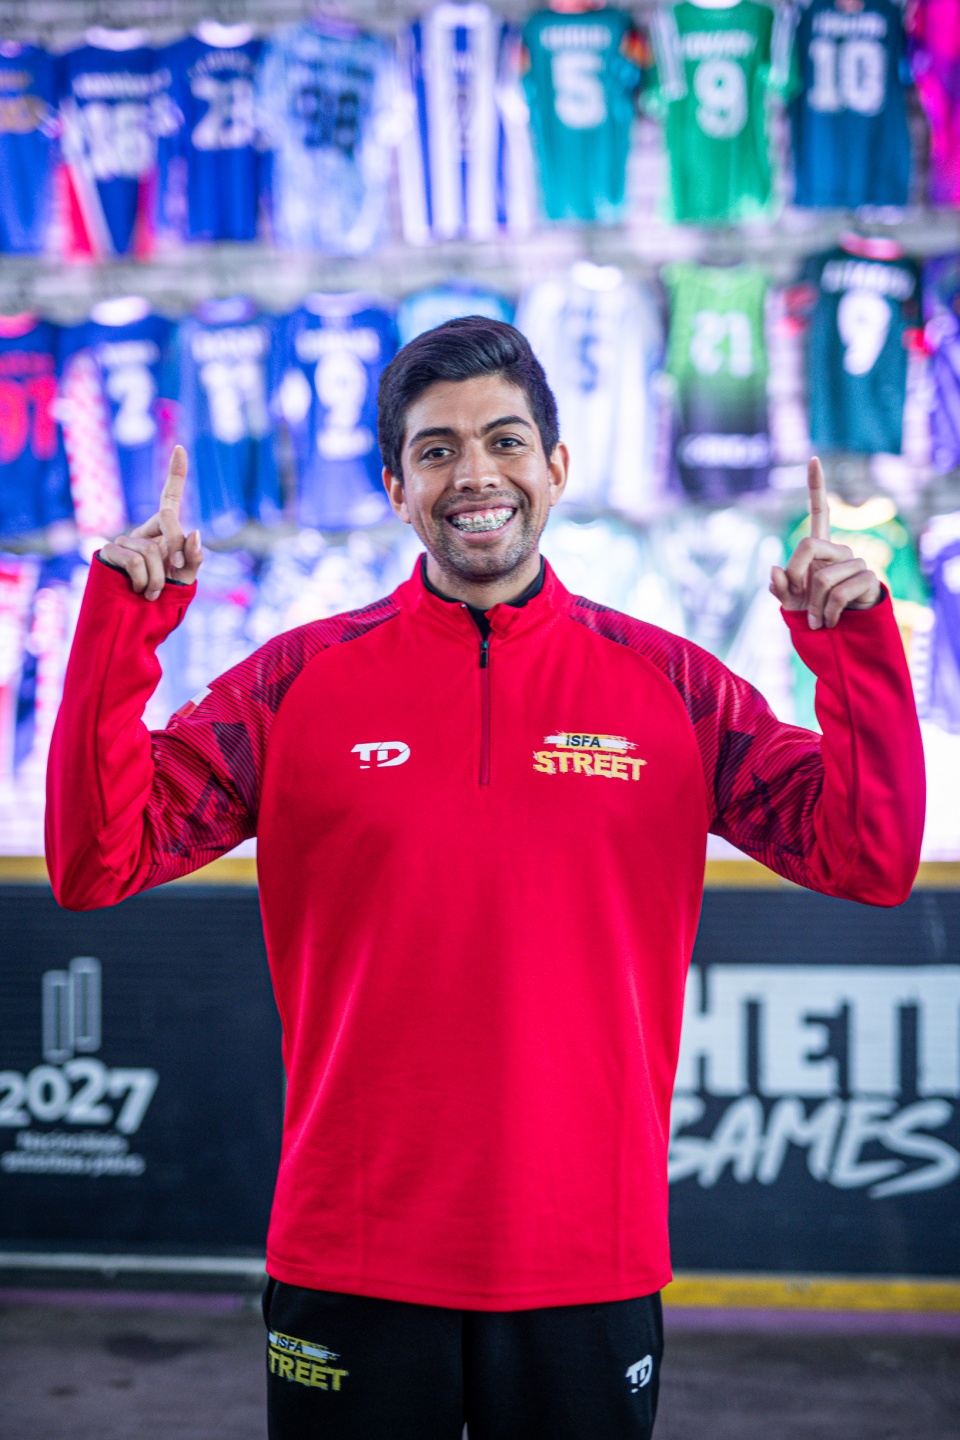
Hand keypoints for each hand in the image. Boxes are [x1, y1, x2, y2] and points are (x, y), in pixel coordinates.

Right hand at [100, 446, 202, 600]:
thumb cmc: (163, 599)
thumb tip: (193, 531)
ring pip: (152, 549)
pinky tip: (140, 590)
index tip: (179, 447)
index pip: (170, 498)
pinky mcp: (108, 552)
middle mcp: (144, 531)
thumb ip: (193, 558)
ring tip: (153, 592)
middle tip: (177, 568)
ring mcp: (124, 540)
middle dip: (177, 546)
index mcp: (164, 532)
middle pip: (168, 519)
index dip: (176, 473)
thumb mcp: (186, 579)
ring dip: (159, 577)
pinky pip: (134, 560)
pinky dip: (144, 580)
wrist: (135, 620)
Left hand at [770, 457, 881, 628]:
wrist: (840, 634)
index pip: (820, 512)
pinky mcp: (870, 580)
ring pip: (823, 578)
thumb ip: (779, 587)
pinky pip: (839, 594)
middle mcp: (840, 550)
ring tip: (818, 619)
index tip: (813, 459)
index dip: (816, 486)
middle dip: (796, 575)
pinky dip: (828, 613)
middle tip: (798, 598)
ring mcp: (856, 563)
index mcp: (819, 549)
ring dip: (814, 605)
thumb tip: (775, 568)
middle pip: (808, 545)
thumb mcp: (789, 602)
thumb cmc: (812, 612)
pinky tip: (830, 621)